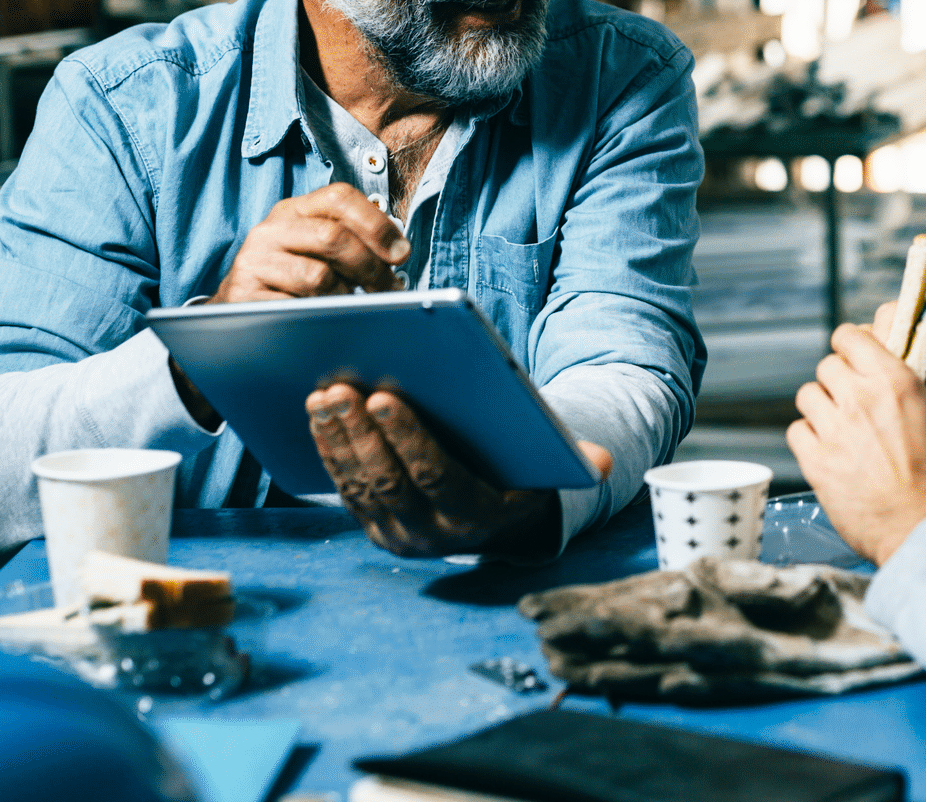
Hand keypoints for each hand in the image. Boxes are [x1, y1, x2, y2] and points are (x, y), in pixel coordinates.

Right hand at [213, 183, 409, 302]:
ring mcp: (254, 262)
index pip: (339, 197)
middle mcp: (270, 230)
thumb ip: (352, 241)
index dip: (376, 224)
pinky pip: (297, 308)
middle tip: (388, 289)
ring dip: (345, 296)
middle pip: (333, 236)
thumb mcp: (316, 248)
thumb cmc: (291, 275)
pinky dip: (319, 316)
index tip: (401, 254)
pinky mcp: (245, 296)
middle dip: (370, 266)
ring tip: (349, 305)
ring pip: (318, 276)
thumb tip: (398, 253)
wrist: (238, 303)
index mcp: (293, 210)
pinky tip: (323, 318)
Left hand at [307, 381, 613, 558]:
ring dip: (337, 439)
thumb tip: (605, 461)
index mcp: (476, 520)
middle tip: (342, 388)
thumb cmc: (522, 470)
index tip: (385, 396)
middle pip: (388, 481)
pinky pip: (345, 489)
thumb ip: (571, 458)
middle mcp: (433, 537)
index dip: (408, 438)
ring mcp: (399, 536)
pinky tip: (320, 415)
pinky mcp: (374, 527)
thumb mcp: (547, 465)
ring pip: (360, 486)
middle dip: (361, 434)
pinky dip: (330, 451)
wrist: (501, 518)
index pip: (434, 478)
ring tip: (325, 395)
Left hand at [786, 324, 925, 565]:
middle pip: (827, 365)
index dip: (852, 343)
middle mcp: (859, 400)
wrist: (925, 535)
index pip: (850, 337)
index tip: (858, 355)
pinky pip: (797, 432)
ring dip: (821, 404)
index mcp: (896, 383)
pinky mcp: (816, 464)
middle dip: (838, 376)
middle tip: (853, 395)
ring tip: (838, 422)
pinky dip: (808, 436)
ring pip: (808, 396)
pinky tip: (827, 448)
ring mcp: (833, 432)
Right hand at [862, 302, 925, 464]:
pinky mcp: (909, 401)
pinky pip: (885, 398)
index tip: (894, 353)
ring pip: (874, 370)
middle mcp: (920, 346)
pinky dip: (883, 406)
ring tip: (894, 407)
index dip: (889, 328)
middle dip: (878, 360)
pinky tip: (892, 422)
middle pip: (877, 340)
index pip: (900, 314)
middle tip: (894, 386)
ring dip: (877, 384)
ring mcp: (911, 374)